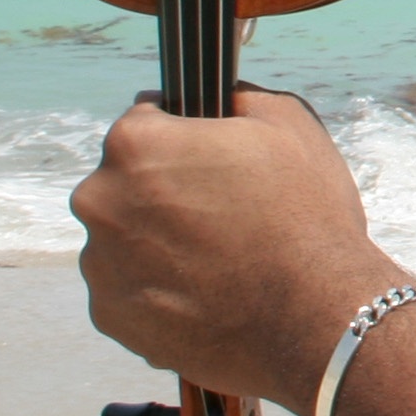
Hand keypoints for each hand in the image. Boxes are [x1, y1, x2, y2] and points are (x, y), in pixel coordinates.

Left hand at [72, 86, 412, 415]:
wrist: (316, 318)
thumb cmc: (306, 215)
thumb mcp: (289, 124)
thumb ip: (237, 98)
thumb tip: (218, 97)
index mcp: (135, 145)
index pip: (143, 121)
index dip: (184, 137)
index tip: (214, 161)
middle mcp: (100, 201)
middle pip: (125, 183)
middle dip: (164, 192)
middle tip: (223, 214)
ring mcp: (99, 264)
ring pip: (124, 238)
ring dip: (157, 242)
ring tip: (219, 260)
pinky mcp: (110, 317)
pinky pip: (127, 290)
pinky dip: (158, 290)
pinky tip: (207, 293)